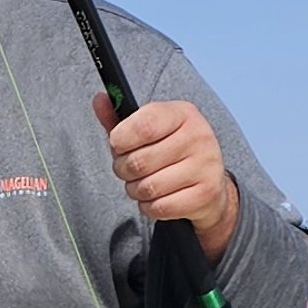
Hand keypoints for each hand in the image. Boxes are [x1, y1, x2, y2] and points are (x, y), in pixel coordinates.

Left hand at [94, 92, 238, 262]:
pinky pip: (159, 207)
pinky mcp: (206, 194)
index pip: (143, 126)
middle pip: (139, 162)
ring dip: (135, 190)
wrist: (208, 183)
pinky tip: (157, 197)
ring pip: (147, 187)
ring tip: (143, 183)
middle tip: (129, 168)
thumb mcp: (147, 130)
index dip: (120, 140)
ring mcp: (206, 166)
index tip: (117, 145)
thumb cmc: (170, 152)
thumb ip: (119, 118)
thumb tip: (99, 99)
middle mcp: (198, 136)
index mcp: (183, 113)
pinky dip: (149, 206)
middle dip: (123, 169)